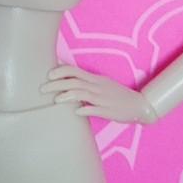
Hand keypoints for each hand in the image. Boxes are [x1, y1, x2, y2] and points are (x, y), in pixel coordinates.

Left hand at [40, 63, 157, 123]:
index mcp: (95, 79)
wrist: (138, 105)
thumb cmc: (117, 96)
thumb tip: (69, 85)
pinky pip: (95, 109)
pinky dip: (85, 109)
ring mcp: (103, 98)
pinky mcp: (108, 110)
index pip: (75, 71)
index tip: (48, 75)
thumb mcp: (102, 85)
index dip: (61, 71)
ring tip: (56, 100)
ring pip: (83, 93)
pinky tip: (76, 112)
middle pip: (74, 81)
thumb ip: (86, 84)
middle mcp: (97, 86)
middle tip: (43, 88)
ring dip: (68, 95)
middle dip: (57, 84)